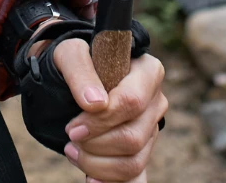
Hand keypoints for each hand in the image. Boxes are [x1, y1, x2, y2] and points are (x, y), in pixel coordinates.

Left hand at [51, 37, 165, 182]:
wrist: (75, 79)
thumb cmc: (77, 63)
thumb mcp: (69, 54)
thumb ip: (80, 70)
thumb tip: (95, 102)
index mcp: (148, 71)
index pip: (131, 102)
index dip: (100, 121)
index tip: (73, 127)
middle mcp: (156, 101)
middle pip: (132, 137)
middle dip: (95, 144)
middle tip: (71, 137)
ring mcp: (151, 128)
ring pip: (133, 161)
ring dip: (96, 164)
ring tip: (73, 151)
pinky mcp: (142, 150)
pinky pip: (135, 177)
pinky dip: (112, 182)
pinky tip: (91, 181)